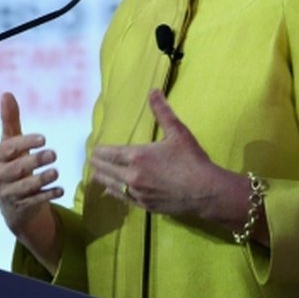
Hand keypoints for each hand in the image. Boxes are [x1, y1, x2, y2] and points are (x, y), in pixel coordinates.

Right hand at [0, 92, 63, 238]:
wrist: (12, 200)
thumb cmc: (12, 163)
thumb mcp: (10, 142)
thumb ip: (10, 120)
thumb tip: (7, 94)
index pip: (9, 148)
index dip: (26, 143)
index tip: (43, 138)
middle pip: (16, 168)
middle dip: (35, 161)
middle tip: (54, 154)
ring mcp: (7, 193)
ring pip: (25, 187)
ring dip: (42, 179)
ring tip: (56, 172)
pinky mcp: (19, 207)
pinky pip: (34, 201)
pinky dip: (47, 195)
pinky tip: (60, 190)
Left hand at [90, 89, 225, 218]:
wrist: (205, 192)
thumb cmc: (191, 160)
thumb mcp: (178, 132)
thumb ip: (162, 112)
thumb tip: (153, 91)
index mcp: (137, 156)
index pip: (107, 153)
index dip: (98, 150)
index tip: (95, 148)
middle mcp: (131, 176)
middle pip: (104, 169)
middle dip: (97, 163)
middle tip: (92, 159)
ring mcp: (136, 193)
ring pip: (110, 185)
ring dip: (102, 177)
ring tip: (96, 173)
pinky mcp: (144, 206)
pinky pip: (122, 198)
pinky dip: (114, 192)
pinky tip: (110, 190)